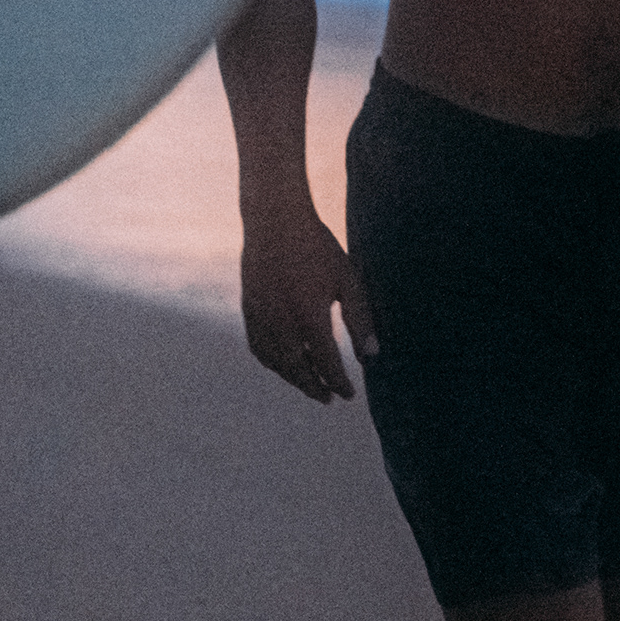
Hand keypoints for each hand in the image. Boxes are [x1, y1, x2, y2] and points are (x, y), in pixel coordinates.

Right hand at [240, 205, 375, 403]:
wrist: (275, 220)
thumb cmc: (317, 247)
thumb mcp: (347, 280)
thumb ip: (360, 319)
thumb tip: (371, 355)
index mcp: (309, 316)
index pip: (326, 363)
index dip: (338, 382)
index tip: (349, 395)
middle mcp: (281, 322)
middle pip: (298, 369)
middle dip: (315, 387)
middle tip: (329, 399)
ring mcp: (261, 317)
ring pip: (276, 362)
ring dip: (293, 379)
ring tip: (310, 385)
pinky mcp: (248, 310)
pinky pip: (258, 347)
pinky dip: (272, 363)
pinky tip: (285, 364)